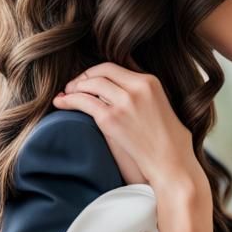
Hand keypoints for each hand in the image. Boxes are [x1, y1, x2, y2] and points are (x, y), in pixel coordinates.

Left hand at [53, 63, 204, 194]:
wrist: (172, 164)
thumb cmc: (170, 143)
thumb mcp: (162, 107)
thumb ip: (145, 94)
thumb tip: (125, 88)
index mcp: (151, 81)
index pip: (114, 67)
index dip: (95, 72)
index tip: (87, 80)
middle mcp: (137, 87)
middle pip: (100, 72)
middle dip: (83, 78)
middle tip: (72, 87)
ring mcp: (124, 102)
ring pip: (90, 84)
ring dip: (74, 88)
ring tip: (66, 95)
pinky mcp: (112, 118)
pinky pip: (83, 102)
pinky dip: (68, 100)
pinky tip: (60, 103)